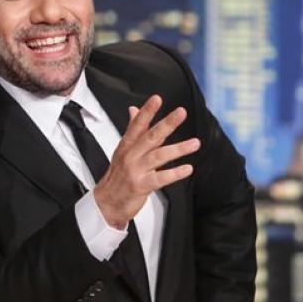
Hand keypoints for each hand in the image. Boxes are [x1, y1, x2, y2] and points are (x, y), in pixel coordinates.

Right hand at [92, 94, 199, 228]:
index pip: (137, 125)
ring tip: (195, 143)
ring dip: (178, 149)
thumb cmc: (118, 176)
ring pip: (158, 156)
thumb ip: (133, 130)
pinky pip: (160, 179)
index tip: (157, 99)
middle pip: (150, 137)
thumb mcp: (123, 150)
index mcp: (127, 145)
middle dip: (166, 124)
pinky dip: (174, 173)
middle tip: (181, 113)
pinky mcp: (140, 186)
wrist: (107, 202)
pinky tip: (187, 168)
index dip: (147, 111)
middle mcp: (131, 155)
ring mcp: (135, 171)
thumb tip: (134, 109)